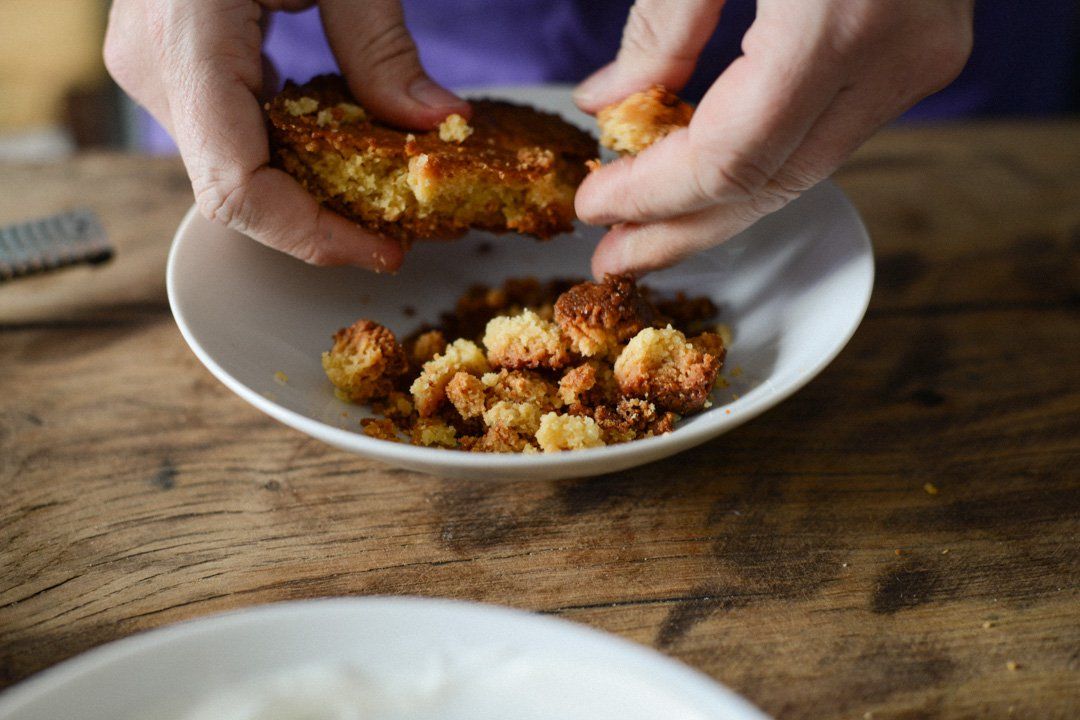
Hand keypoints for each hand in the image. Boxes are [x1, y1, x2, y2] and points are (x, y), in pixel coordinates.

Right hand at [104, 0, 468, 270]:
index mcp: (190, 40)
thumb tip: (441, 120)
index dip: (312, 238)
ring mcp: (153, 67)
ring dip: (306, 189)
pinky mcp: (170, 63)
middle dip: (319, 219)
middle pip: (238, 190)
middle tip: (397, 224)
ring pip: (231, 169)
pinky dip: (287, 151)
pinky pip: (228, 134)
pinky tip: (338, 144)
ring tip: (378, 188)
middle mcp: (154, 67)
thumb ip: (381, 44)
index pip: (237, 190)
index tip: (383, 248)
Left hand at [574, 0, 973, 276]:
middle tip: (614, 255)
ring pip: (802, 169)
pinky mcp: (920, 52)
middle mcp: (896, 57)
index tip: (594, 206)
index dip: (654, 196)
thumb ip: (663, 25)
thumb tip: (612, 102)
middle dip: (682, 229)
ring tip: (645, 227)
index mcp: (837, 21)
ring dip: (718, 201)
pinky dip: (759, 155)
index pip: (729, 158)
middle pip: (770, 185)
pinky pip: (825, 132)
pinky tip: (700, 170)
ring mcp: (919, 59)